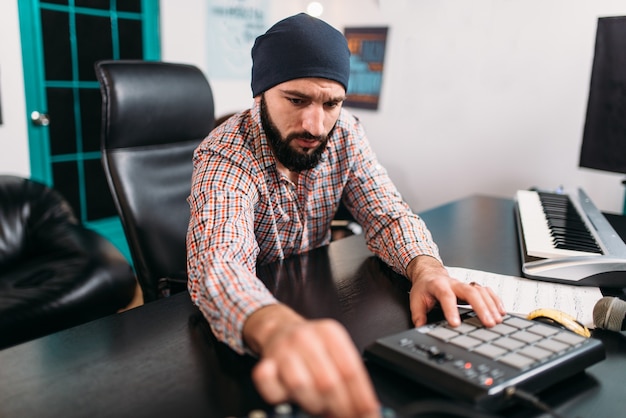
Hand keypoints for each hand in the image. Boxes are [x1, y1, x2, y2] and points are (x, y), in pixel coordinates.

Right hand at [243, 304, 380, 417]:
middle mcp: (305, 337)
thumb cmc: (311, 347)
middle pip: (328, 381)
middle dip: (339, 407)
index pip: (350, 370)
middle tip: (345, 416)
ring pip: (301, 385)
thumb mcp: (335, 350)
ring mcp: (283, 349)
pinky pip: (270, 384)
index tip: (367, 414)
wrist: (279, 329)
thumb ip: (349, 374)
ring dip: (314, 404)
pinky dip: (278, 392)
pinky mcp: (265, 363)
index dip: (360, 397)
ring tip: (321, 408)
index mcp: (329, 332)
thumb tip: (367, 406)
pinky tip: (288, 397)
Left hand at [406, 256, 505, 327]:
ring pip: (481, 291)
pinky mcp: (472, 287)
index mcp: (438, 285)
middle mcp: (454, 283)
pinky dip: (495, 301)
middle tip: (488, 323)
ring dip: (491, 306)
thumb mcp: (416, 300)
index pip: (446, 296)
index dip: (451, 309)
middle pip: (470, 292)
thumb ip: (418, 315)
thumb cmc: (424, 288)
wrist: (430, 274)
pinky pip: (487, 291)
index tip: (456, 324)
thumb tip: (421, 329)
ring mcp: (465, 285)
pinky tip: (501, 312)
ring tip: (496, 321)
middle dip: (480, 308)